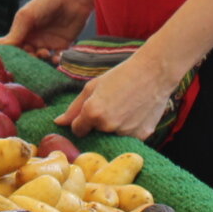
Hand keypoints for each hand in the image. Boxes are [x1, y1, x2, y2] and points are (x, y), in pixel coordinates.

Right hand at [0, 0, 93, 59]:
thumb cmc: (47, 1)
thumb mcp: (26, 16)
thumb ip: (14, 33)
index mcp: (23, 30)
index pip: (15, 47)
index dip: (15, 54)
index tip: (15, 59)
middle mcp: (35, 38)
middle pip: (28, 56)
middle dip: (29, 59)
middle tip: (32, 56)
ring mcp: (49, 42)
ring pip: (42, 59)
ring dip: (42, 60)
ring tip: (45, 53)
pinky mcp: (63, 45)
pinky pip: (58, 58)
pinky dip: (57, 61)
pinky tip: (57, 57)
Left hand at [56, 50, 181, 140]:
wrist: (154, 72)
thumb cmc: (121, 75)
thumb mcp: (93, 86)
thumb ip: (74, 107)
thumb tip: (58, 122)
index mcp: (93, 112)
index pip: (77, 130)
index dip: (82, 121)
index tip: (91, 112)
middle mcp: (108, 126)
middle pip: (95, 134)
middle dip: (98, 125)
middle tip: (111, 106)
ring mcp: (126, 133)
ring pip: (112, 137)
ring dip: (115, 128)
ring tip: (125, 108)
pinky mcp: (142, 136)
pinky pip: (129, 139)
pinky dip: (130, 129)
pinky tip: (136, 113)